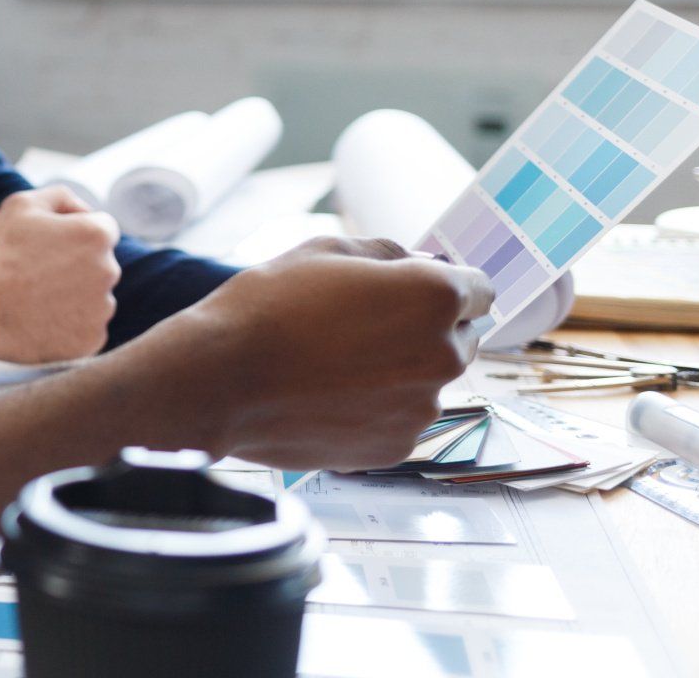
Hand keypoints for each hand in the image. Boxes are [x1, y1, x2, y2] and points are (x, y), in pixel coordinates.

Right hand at [0, 186, 121, 363]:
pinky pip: (86, 328)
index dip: (74, 233)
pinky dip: (69, 326)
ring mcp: (101, 310)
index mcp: (97, 235)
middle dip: (77, 265)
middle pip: (100, 264)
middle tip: (37, 272)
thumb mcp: (23, 203)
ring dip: (75, 296)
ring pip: (95, 298)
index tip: (48, 245)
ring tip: (36, 298)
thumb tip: (85, 211)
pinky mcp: (90, 341)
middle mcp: (109, 272)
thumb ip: (63, 197)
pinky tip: (40, 319)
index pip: (102, 228)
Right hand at [135, 237, 492, 470]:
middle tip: (360, 325)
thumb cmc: (267, 307)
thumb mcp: (323, 249)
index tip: (410, 291)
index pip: (479, 289)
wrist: (220, 381)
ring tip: (333, 363)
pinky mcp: (396, 447)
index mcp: (434, 297)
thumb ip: (388, 252)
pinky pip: (401, 419)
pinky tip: (329, 395)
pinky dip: (377, 408)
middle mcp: (443, 356)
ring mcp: (421, 408)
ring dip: (398, 370)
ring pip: (426, 381)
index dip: (443, 284)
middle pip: (458, 338)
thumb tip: (423, 262)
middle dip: (424, 328)